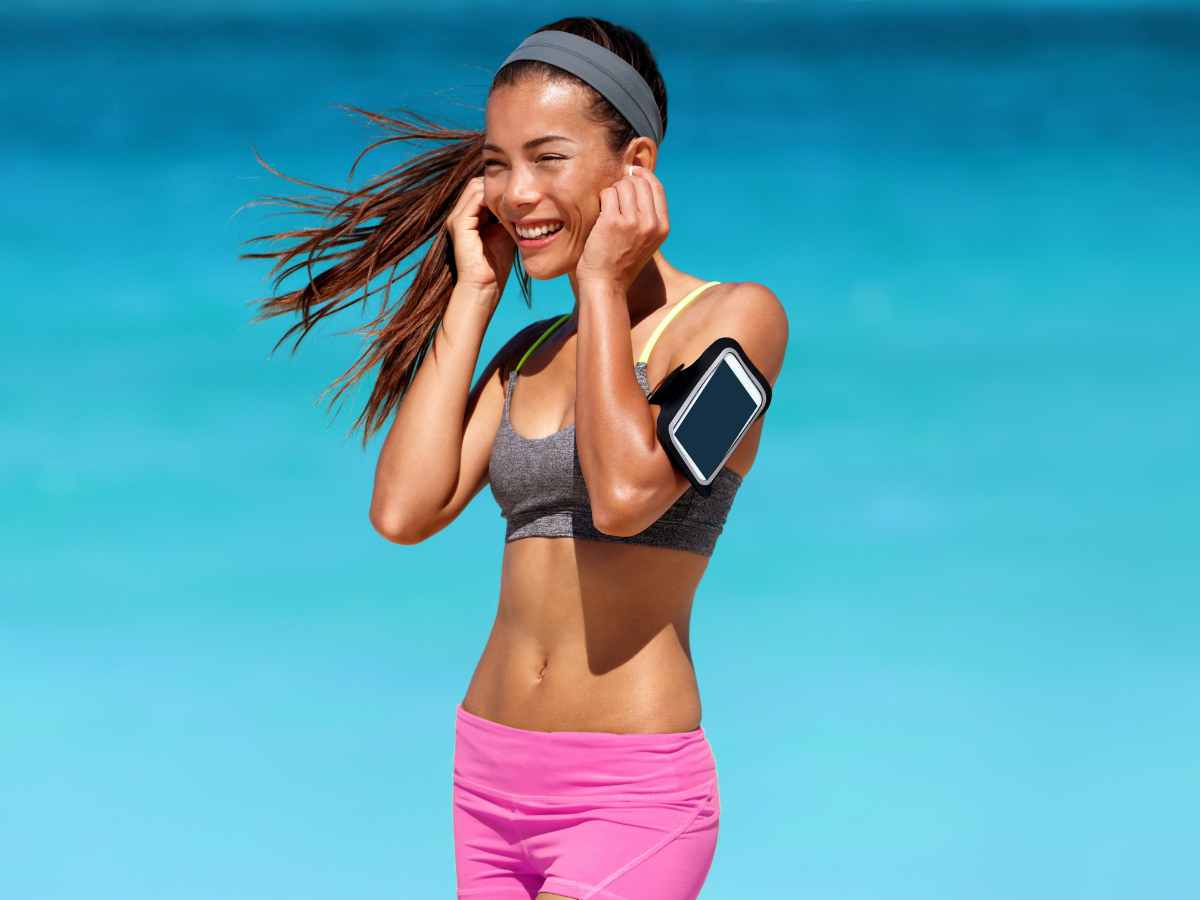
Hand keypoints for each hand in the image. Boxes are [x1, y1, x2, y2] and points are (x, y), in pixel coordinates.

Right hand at [443, 176, 516, 300]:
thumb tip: (524, 203)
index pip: (481, 189)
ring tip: (514, 199)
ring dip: (496, 190)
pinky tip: (508, 206)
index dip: (500, 187)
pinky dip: (492, 198)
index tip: (519, 193)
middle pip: (477, 184)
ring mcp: (457, 218)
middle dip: (497, 185)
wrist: (484, 286)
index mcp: (468, 217)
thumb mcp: (505, 234)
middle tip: (518, 192)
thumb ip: (509, 217)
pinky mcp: (459, 224)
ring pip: (476, 187)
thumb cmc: (496, 265)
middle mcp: (459, 215)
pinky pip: (475, 200)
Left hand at [576, 165, 669, 292]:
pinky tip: (601, 214)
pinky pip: (608, 194)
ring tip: (608, 209)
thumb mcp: (646, 240)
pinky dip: (602, 199)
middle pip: (640, 182)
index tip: (632, 172)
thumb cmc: (622, 261)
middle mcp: (651, 224)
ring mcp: (632, 222)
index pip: (657, 187)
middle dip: (625, 183)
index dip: (643, 174)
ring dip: (613, 191)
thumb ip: (649, 214)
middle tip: (615, 198)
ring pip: (623, 185)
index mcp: (663, 227)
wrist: (605, 284)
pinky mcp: (612, 222)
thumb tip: (640, 178)